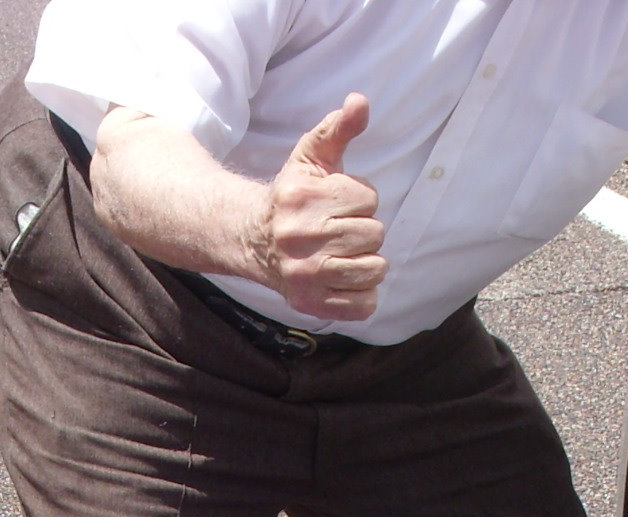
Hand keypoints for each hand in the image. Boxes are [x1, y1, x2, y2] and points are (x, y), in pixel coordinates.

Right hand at [254, 93, 386, 319]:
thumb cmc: (293, 196)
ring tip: (344, 254)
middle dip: (363, 230)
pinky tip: (344, 278)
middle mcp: (301, 239)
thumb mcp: (312, 156)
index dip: (360, 200)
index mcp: (304, 199)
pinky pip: (366, 304)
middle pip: (374, 235)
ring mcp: (306, 276)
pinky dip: (363, 293)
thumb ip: (338, 128)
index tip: (337, 204)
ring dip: (367, 261)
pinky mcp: (311, 304)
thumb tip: (359, 101)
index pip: (368, 200)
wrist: (253, 240)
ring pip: (374, 269)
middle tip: (339, 230)